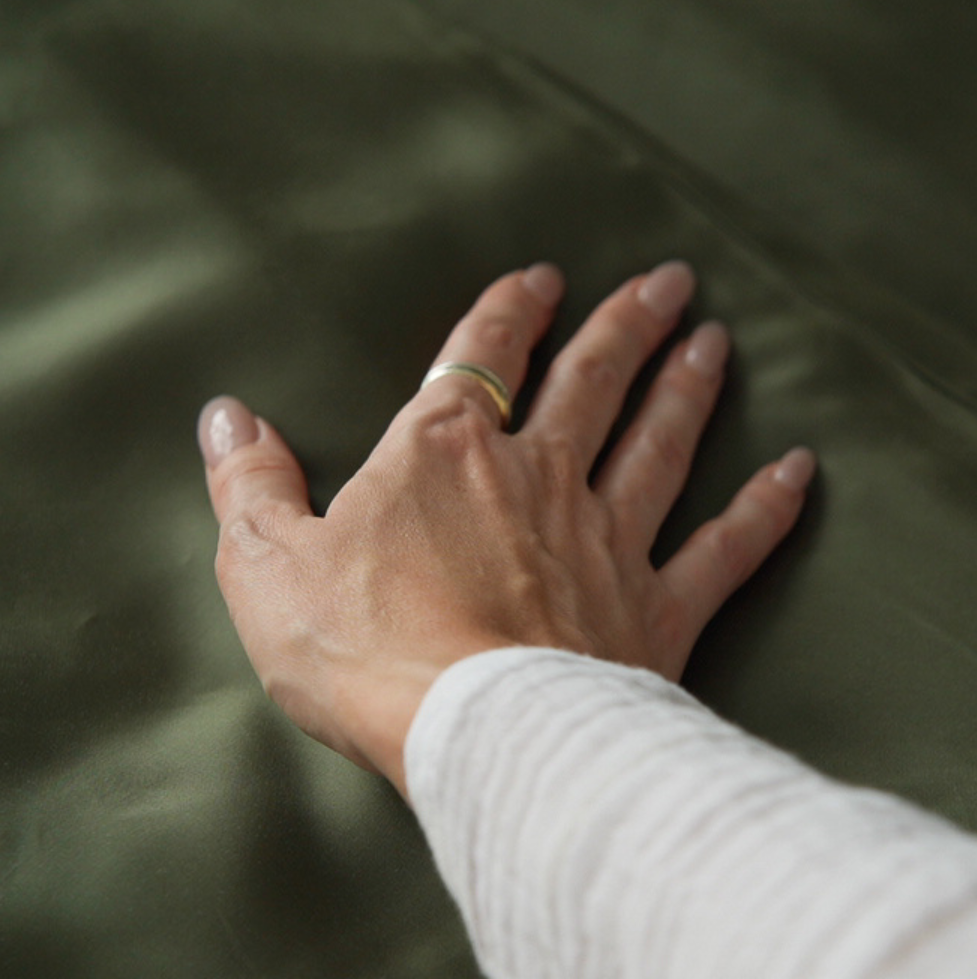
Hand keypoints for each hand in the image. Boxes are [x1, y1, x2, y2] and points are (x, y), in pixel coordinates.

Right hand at [198, 262, 814, 797]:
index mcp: (445, 455)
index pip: (481, 354)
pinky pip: (723, 548)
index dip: (510, 310)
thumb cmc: (365, 653)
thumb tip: (224, 418)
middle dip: (629, 324)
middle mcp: (536, 478)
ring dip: (689, 387)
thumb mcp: (269, 566)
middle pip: (594, 380)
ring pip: (660, 442)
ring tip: (717, 341)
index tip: (541, 279)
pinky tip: (796, 470)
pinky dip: (762, 508)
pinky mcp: (656, 612)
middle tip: (670, 281)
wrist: (475, 740)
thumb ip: (249, 485)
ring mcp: (606, 540)